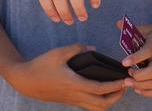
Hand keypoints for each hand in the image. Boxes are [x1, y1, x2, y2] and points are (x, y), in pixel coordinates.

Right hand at [6, 43, 125, 110]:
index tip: (125, 81)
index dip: (115, 86)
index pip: (100, 89)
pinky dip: (99, 102)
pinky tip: (101, 91)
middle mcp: (75, 95)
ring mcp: (73, 100)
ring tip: (115, 90)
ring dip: (109, 101)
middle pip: (102, 104)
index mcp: (74, 83)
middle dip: (117, 97)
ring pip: (96, 108)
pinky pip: (89, 106)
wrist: (26, 81)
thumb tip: (93, 48)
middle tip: (125, 86)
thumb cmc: (41, 65)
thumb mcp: (58, 53)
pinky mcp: (70, 101)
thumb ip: (77, 48)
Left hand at [117, 19, 151, 97]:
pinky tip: (138, 89)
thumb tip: (117, 23)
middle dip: (138, 77)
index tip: (124, 63)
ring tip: (130, 83)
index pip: (147, 52)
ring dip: (141, 86)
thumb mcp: (148, 28)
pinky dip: (149, 93)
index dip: (135, 59)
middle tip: (128, 74)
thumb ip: (133, 28)